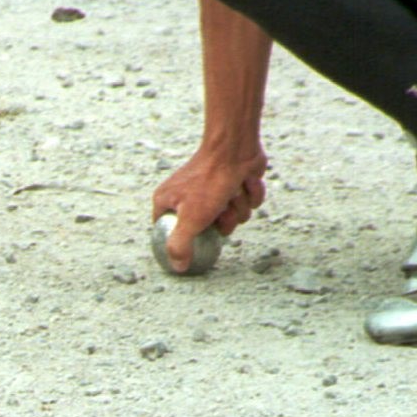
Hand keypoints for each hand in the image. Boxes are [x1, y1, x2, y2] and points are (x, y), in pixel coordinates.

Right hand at [152, 145, 268, 272]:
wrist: (235, 149)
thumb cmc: (210, 181)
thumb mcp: (191, 219)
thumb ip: (180, 245)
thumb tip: (177, 267)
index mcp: (167, 201)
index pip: (167, 232)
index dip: (185, 241)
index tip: (201, 242)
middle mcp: (187, 196)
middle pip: (207, 230)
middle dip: (223, 221)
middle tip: (221, 210)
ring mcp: (211, 190)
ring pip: (232, 217)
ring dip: (238, 207)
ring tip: (233, 191)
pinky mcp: (232, 184)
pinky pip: (246, 204)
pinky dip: (249, 195)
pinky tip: (244, 181)